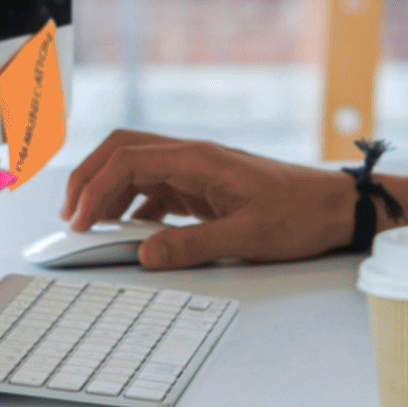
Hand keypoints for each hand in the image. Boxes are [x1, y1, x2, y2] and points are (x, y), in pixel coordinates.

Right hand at [60, 130, 352, 270]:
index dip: (94, 189)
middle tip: (70, 217)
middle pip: (124, 151)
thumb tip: (144, 255)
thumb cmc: (301, 215)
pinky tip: (131, 232)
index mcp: (200, 159)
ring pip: (138, 168)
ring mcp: (200, 170)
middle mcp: (195, 157)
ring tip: (91, 226)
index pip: (128, 160)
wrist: (337, 207)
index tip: (80, 223)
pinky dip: (135, 206)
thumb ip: (194, 246)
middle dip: (89, 178)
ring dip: (110, 191)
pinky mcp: (207, 187)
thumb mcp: (248, 238)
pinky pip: (159, 189)